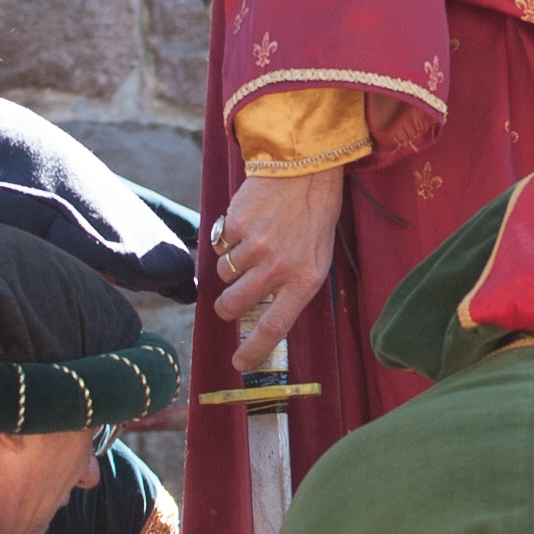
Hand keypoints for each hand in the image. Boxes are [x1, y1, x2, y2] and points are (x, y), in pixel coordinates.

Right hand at [210, 165, 345, 372]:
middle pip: (236, 305)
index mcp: (305, 280)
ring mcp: (256, 247)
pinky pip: (218, 247)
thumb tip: (262, 322)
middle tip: (229, 300)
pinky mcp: (236, 226)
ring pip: (223, 276)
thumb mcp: (315, 259)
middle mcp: (280, 267)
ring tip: (251, 245)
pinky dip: (226, 240)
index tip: (238, 364)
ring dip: (229, 268)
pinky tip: (247, 224)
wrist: (305, 169)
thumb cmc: (312, 220)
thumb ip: (291, 289)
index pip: (275, 327)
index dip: (252, 350)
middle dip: (226, 306)